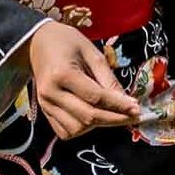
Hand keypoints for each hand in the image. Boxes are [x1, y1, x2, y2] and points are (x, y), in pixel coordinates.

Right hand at [27, 20, 140, 139]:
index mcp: (62, 74)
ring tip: (112, 113)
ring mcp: (45, 105)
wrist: (37, 43)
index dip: (119, 106)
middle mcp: (51, 93)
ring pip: (77, 128)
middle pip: (88, 116)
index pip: (96, 98)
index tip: (137, 108)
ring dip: (98, 125)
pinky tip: (94, 117)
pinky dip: (82, 129)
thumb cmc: (67, 42)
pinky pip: (65, 132)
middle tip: (133, 116)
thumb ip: (108, 79)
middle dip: (115, 119)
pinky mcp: (44, 112)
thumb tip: (128, 102)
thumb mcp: (92, 53)